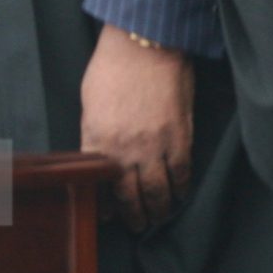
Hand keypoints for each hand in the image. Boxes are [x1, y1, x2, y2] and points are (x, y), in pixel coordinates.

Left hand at [80, 25, 194, 232]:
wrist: (145, 46)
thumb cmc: (111, 68)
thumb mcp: (90, 104)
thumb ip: (95, 134)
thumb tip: (100, 157)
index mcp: (97, 139)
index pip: (99, 184)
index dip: (103, 204)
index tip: (105, 216)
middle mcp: (125, 149)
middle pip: (129, 195)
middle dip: (132, 215)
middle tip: (133, 226)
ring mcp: (155, 147)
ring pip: (157, 191)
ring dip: (157, 209)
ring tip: (156, 218)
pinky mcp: (180, 139)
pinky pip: (181, 174)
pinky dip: (180, 189)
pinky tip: (178, 196)